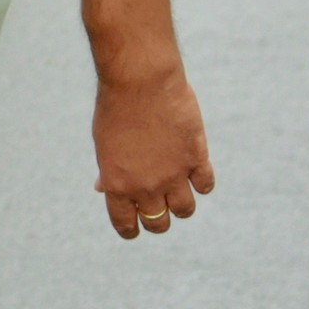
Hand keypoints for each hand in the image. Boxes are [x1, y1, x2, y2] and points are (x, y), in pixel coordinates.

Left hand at [95, 64, 213, 239]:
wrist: (140, 79)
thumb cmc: (116, 106)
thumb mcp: (103, 142)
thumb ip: (108, 170)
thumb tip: (102, 189)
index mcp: (117, 185)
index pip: (126, 225)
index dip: (131, 229)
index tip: (136, 228)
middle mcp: (146, 187)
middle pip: (158, 223)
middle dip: (157, 220)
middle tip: (159, 208)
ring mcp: (173, 174)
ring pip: (185, 210)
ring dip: (181, 205)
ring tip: (178, 191)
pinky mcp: (196, 157)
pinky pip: (206, 185)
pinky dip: (202, 182)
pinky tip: (195, 170)